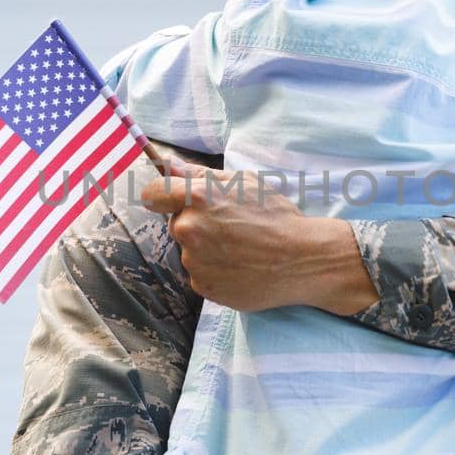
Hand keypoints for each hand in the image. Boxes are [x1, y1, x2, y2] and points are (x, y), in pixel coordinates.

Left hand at [139, 158, 377, 313]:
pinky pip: (201, 274)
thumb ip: (202, 175)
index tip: (171, 199)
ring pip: (190, 251)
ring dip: (206, 249)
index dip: (162, 196)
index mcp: (196, 199)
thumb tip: (171, 168)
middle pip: (175, 224)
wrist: (301, 259)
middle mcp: (188, 230)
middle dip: (195, 223)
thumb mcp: (245, 182)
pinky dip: (216, 271)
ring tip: (241, 249)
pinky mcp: (203, 287)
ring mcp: (194, 262)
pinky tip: (241, 266)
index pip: (153, 195)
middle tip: (229, 226)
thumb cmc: (277, 216)